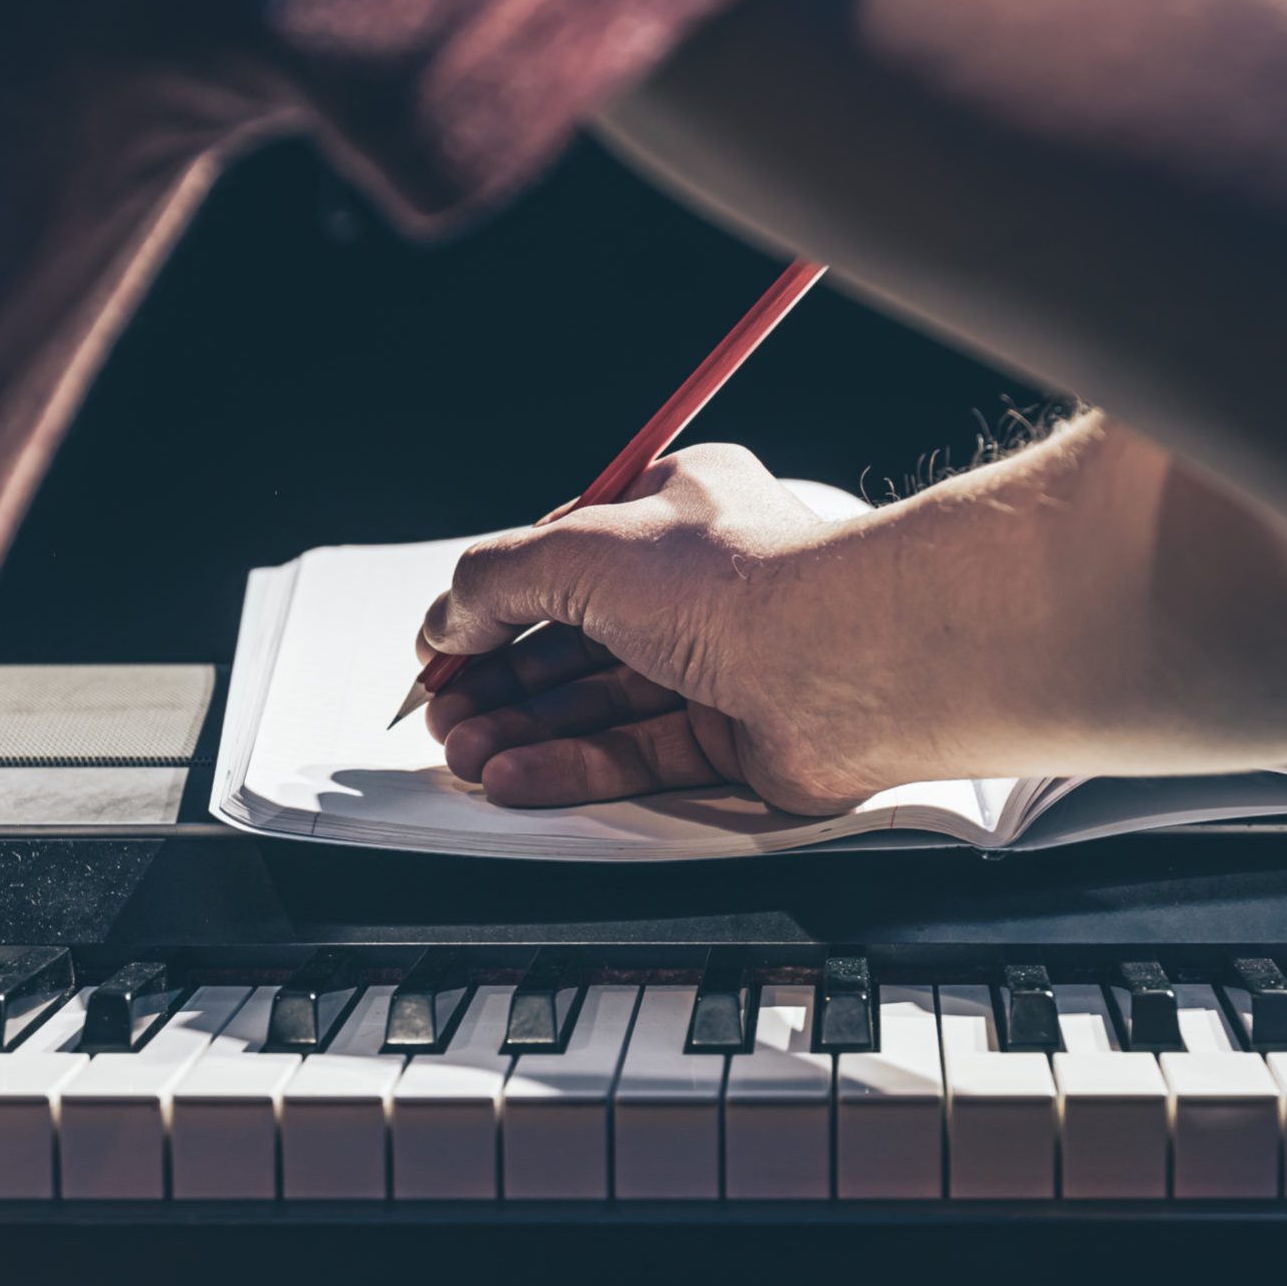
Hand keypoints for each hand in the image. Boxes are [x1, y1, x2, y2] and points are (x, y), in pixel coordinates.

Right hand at [417, 444, 899, 814]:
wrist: (845, 661)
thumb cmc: (739, 583)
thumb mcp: (579, 550)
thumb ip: (494, 579)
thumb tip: (446, 617)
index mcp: (670, 510)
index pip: (561, 560)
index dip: (493, 608)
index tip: (441, 652)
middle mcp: (700, 586)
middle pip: (576, 642)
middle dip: (500, 681)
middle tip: (444, 716)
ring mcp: (721, 664)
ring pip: (602, 704)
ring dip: (525, 729)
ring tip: (466, 756)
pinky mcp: (737, 736)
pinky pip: (638, 754)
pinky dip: (573, 765)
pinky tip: (517, 775)